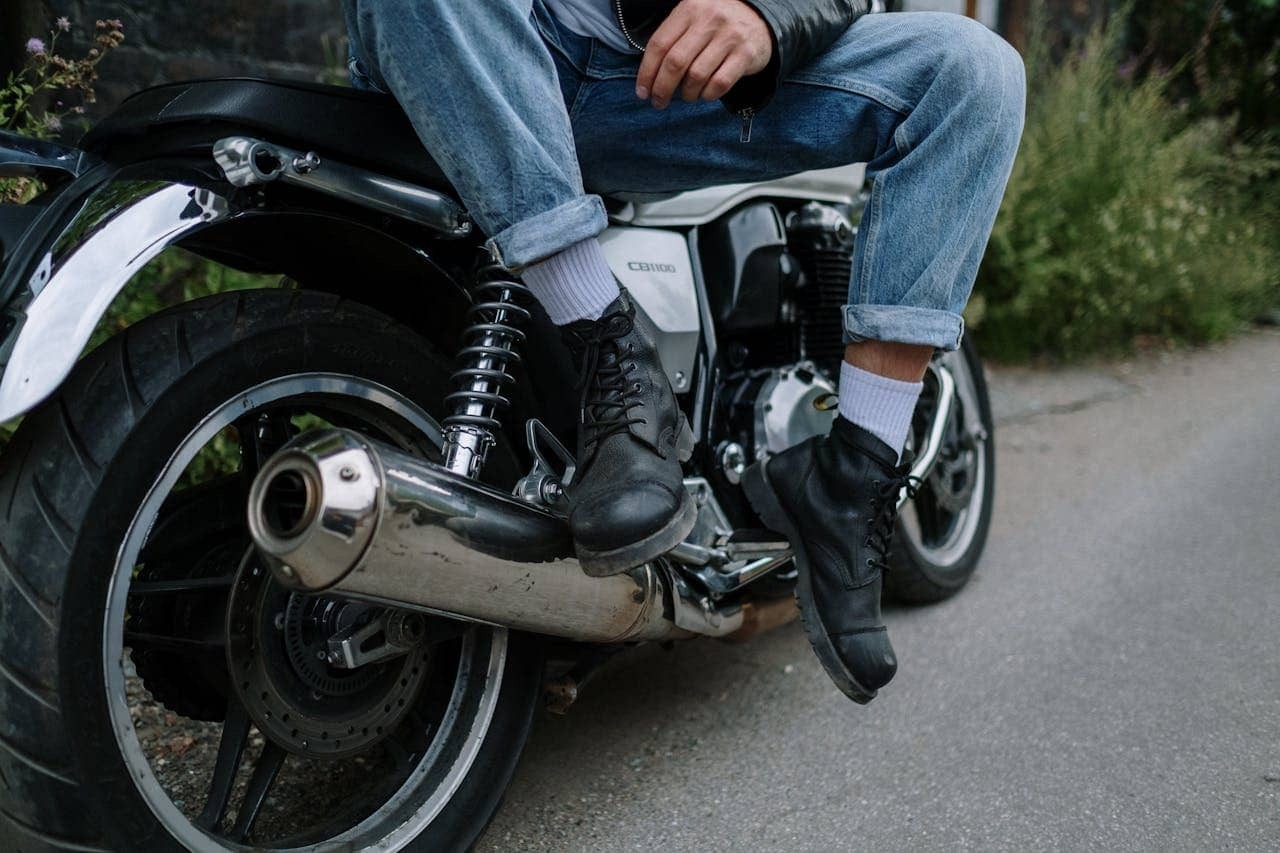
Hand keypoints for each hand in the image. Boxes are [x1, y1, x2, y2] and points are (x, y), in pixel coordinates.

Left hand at [634, 0, 771, 108]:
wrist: (758, 18)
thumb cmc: (715, 25)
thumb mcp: (692, 19)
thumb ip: (672, 40)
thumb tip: (650, 78)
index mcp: (689, 8)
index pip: (659, 45)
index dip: (647, 72)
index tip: (642, 92)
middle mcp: (709, 19)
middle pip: (676, 62)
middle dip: (662, 88)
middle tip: (659, 102)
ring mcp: (730, 36)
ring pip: (697, 76)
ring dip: (687, 94)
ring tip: (687, 96)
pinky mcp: (746, 54)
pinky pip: (719, 84)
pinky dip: (708, 95)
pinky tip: (705, 93)